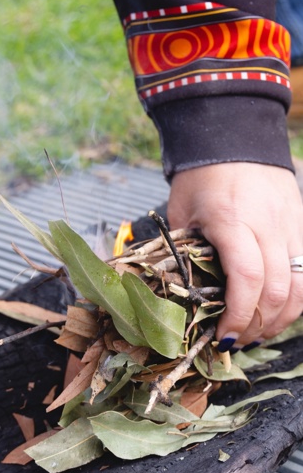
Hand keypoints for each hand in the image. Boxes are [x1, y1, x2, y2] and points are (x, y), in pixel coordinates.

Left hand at [167, 162, 302, 346]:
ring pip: (301, 284)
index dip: (238, 315)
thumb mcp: (182, 213)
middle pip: (278, 290)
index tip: (223, 336)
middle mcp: (268, 225)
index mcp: (232, 221)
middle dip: (258, 325)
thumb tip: (190, 295)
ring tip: (259, 332)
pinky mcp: (302, 223)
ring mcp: (291, 223)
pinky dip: (295, 297)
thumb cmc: (201, 175)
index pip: (246, 279)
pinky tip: (277, 309)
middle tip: (237, 339)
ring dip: (282, 317)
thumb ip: (186, 252)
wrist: (236, 133)